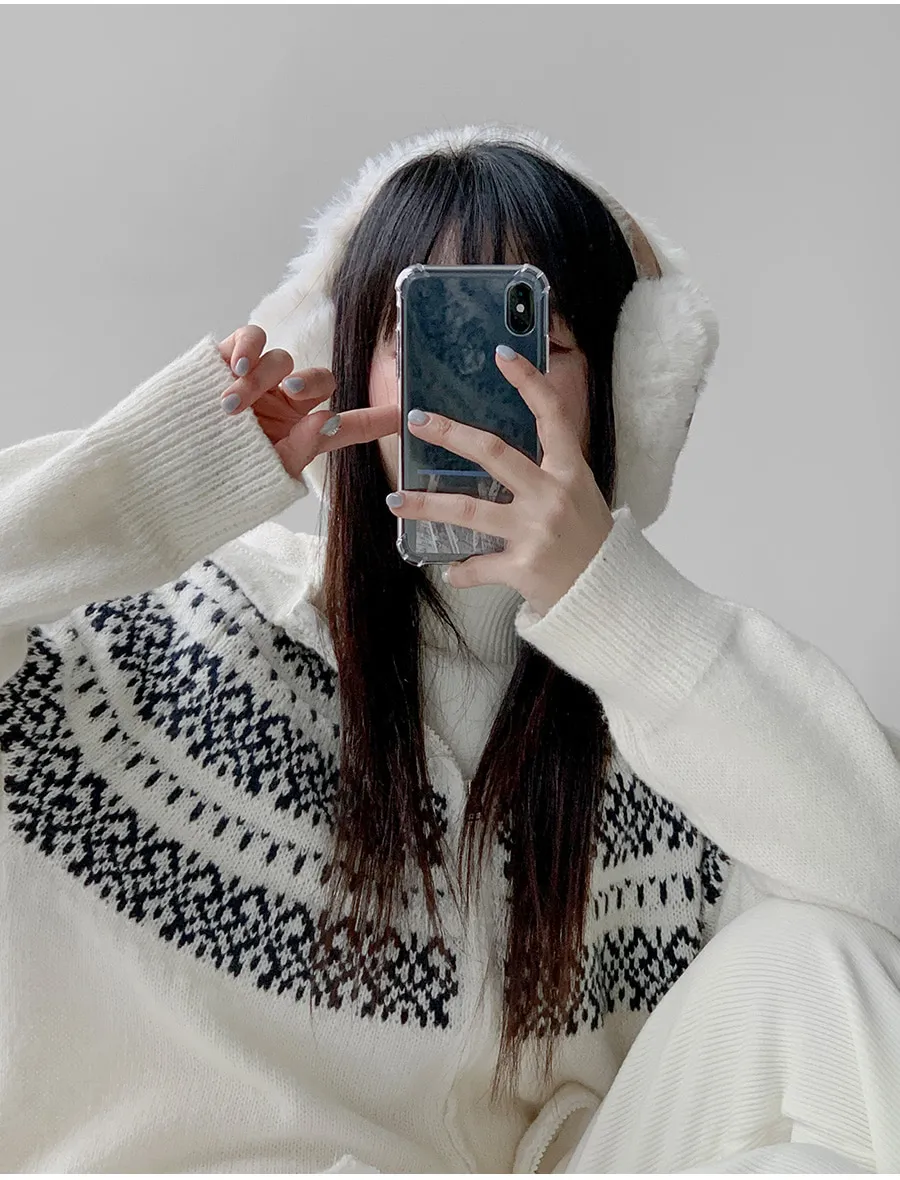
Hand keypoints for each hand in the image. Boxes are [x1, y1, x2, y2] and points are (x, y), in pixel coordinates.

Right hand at [217, 326, 398, 480]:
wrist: (162, 474)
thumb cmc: (215, 482)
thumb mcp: (264, 474)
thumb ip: (301, 448)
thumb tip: (328, 417)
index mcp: (301, 434)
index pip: (348, 425)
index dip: (377, 418)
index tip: (405, 413)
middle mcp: (285, 405)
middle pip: (318, 379)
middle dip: (311, 382)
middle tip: (293, 393)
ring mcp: (257, 381)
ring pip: (281, 359)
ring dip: (263, 378)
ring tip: (234, 405)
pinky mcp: (225, 361)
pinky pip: (248, 340)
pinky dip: (246, 348)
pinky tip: (235, 368)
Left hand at [386, 346, 614, 617]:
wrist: (607, 593)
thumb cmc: (589, 541)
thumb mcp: (580, 495)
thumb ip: (547, 472)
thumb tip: (496, 452)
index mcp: (569, 472)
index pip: (550, 415)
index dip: (527, 382)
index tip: (501, 355)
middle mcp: (551, 496)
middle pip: (493, 453)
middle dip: (450, 433)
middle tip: (416, 420)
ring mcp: (536, 532)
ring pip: (469, 511)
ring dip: (427, 506)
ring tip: (396, 501)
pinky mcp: (523, 567)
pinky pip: (477, 566)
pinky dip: (461, 570)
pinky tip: (451, 570)